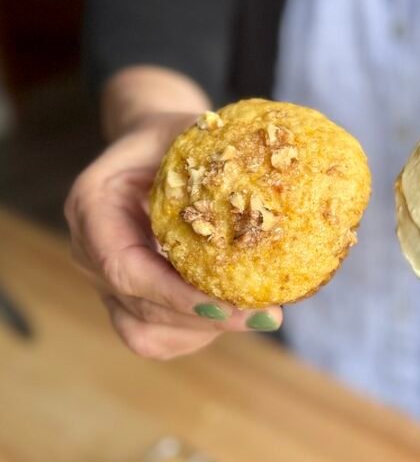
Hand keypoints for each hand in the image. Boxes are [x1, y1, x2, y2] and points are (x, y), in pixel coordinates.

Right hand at [65, 110, 282, 358]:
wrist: (150, 148)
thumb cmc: (172, 135)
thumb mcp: (190, 126)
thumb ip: (221, 151)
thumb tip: (288, 181)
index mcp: (94, 204)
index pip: (125, 267)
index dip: (176, 294)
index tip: (231, 304)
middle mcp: (90, 249)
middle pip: (140, 307)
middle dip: (205, 318)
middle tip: (267, 315)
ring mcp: (103, 280)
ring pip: (145, 332)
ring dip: (203, 329)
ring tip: (254, 313)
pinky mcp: (125, 298)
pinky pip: (154, 336)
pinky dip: (196, 332)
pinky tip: (233, 312)